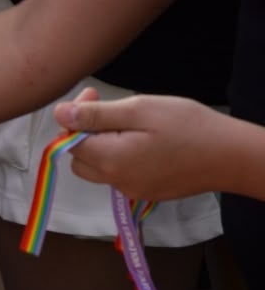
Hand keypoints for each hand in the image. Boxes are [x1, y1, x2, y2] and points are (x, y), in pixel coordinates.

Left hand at [54, 88, 223, 200]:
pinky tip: (146, 141)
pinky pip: (119, 174)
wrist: (230, 155)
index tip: (94, 96)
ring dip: (102, 145)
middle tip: (111, 109)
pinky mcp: (145, 192)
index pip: (68, 141)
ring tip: (131, 125)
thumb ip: (96, 114)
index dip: (75, 117)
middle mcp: (114, 181)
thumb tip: (60, 113)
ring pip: (98, 167)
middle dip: (85, 133)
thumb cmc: (189, 126)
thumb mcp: (140, 110)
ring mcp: (130, 190)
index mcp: (109, 160)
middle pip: (79, 158)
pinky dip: (121, 156)